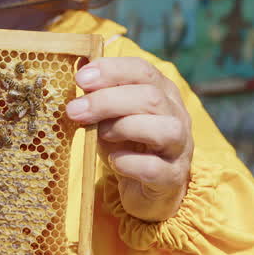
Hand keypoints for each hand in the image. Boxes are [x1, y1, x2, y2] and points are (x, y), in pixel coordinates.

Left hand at [65, 57, 193, 221]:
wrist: (147, 189)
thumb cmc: (126, 144)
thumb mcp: (109, 116)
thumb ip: (98, 94)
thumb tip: (78, 65)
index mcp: (162, 93)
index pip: (143, 70)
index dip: (112, 70)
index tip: (80, 78)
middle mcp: (176, 116)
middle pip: (151, 97)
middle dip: (107, 101)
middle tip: (74, 111)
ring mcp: (179, 147)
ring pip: (165, 129)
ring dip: (124, 128)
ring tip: (100, 134)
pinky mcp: (173, 177)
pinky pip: (155, 167)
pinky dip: (129, 163)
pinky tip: (113, 162)